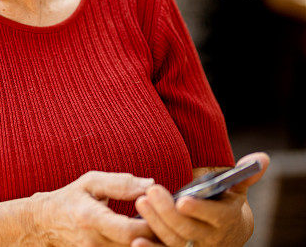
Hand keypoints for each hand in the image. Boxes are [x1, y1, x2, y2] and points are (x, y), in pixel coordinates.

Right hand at [29, 171, 157, 245]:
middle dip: (158, 237)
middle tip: (172, 225)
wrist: (45, 223)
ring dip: (150, 244)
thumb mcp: (91, 182)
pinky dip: (138, 246)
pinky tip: (146, 238)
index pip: (129, 230)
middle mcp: (93, 242)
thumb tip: (152, 185)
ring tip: (163, 231)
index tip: (164, 212)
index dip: (151, 224)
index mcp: (90, 218)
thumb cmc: (70, 198)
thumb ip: (121, 183)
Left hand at [131, 152, 269, 246]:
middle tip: (150, 193)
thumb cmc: (225, 203)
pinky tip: (137, 240)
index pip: (215, 217)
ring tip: (140, 204)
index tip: (183, 200)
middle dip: (168, 212)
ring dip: (156, 225)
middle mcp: (211, 238)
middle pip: (189, 229)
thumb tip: (261, 159)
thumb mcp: (236, 190)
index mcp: (226, 219)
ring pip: (175, 241)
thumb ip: (244, 175)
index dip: (200, 210)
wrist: (226, 234)